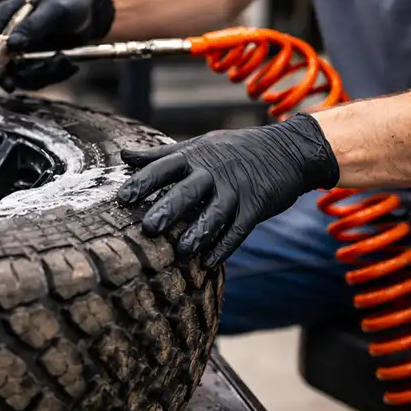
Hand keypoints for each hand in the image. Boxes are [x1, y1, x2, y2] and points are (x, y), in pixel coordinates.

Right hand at [0, 0, 114, 90]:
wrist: (89, 11)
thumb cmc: (69, 1)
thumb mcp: (55, 9)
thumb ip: (33, 26)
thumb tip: (11, 45)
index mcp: (6, 16)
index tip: (7, 79)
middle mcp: (9, 36)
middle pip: (2, 67)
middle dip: (26, 74)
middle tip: (49, 70)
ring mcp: (21, 51)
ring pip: (22, 77)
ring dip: (44, 75)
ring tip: (65, 61)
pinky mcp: (34, 62)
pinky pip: (37, 79)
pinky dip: (53, 76)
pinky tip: (69, 65)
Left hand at [115, 113, 339, 266]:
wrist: (288, 150)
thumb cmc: (233, 150)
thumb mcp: (198, 146)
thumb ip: (160, 156)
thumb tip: (123, 157)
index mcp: (195, 156)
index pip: (165, 167)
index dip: (144, 181)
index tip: (122, 197)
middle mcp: (214, 172)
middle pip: (189, 190)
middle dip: (169, 208)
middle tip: (148, 227)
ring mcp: (237, 189)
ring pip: (216, 213)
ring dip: (199, 232)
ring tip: (181, 251)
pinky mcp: (257, 206)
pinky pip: (239, 229)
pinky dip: (225, 246)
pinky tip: (208, 263)